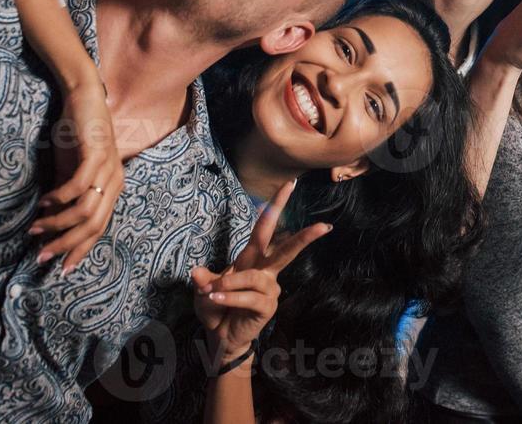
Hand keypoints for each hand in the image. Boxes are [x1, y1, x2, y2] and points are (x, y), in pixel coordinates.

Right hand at [31, 75, 123, 273]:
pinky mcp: (96, 153)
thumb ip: (65, 195)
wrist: (82, 98)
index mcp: (112, 187)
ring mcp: (108, 167)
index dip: (80, 250)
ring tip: (36, 228)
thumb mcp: (70, 171)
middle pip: (94, 225)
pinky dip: (60, 198)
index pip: (99, 228)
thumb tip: (49, 222)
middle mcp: (115, 181)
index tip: (61, 268)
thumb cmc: (76, 135)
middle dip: (66, 244)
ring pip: (86, 210)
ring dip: (58, 223)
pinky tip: (44, 201)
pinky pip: (79, 185)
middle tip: (41, 254)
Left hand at [191, 179, 330, 367]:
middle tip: (324, 225)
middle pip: (286, 249)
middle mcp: (264, 271)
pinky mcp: (267, 306)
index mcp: (251, 258)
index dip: (275, 206)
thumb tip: (197, 272)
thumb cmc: (216, 307)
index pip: (265, 228)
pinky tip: (217, 299)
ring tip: (212, 291)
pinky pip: (248, 297)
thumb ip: (202, 280)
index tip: (289, 185)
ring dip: (230, 283)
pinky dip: (230, 297)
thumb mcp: (202, 290)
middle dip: (304, 236)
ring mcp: (269, 289)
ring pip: (254, 277)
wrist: (220, 337)